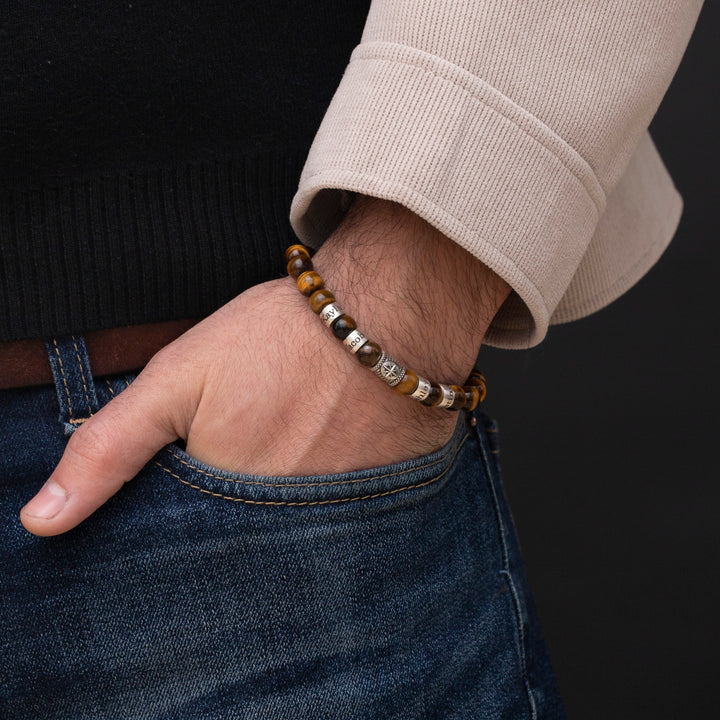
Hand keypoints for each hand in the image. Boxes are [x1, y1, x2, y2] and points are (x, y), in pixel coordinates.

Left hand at [20, 197, 509, 535]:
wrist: (387, 311)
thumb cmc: (280, 337)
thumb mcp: (178, 379)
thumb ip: (110, 449)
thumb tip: (41, 523)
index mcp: (228, 504)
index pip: (188, 548)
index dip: (188, 512)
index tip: (206, 472)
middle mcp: (287, 529)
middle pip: (246, 545)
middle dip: (241, 509)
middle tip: (263, 442)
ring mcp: (343, 520)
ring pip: (297, 536)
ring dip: (289, 501)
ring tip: (299, 442)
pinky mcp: (387, 503)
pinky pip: (349, 520)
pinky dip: (335, 493)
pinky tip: (337, 450)